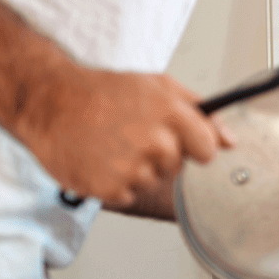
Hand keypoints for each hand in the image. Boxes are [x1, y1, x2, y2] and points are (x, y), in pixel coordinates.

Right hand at [11, 63, 230, 208]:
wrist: (50, 102)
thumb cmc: (100, 92)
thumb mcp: (155, 84)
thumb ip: (198, 110)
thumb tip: (229, 139)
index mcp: (168, 112)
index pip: (207, 148)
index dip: (197, 147)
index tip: (184, 142)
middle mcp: (153, 140)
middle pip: (177, 166)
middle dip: (160, 154)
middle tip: (131, 134)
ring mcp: (130, 167)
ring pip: (151, 180)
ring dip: (135, 168)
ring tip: (111, 143)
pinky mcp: (109, 188)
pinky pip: (127, 194)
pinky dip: (115, 182)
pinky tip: (99, 158)